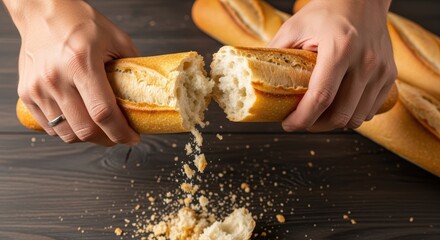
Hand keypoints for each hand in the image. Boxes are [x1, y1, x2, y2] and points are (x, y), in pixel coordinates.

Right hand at [6, 0, 139, 144]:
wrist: (43, 11)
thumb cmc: (80, 22)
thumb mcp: (116, 38)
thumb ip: (133, 67)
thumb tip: (149, 92)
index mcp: (81, 63)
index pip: (103, 113)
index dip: (121, 132)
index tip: (133, 137)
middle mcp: (56, 77)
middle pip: (85, 129)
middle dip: (108, 140)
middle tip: (119, 135)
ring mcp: (37, 87)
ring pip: (66, 133)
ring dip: (88, 137)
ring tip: (100, 129)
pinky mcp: (26, 93)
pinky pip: (49, 127)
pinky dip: (68, 130)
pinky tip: (80, 120)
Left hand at [268, 0, 396, 131]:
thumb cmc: (327, 11)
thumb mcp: (295, 26)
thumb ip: (276, 51)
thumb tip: (256, 76)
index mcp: (340, 48)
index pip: (321, 97)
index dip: (302, 118)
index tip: (288, 124)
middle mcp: (364, 61)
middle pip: (340, 114)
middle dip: (316, 126)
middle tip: (301, 121)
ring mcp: (381, 70)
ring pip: (357, 117)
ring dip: (334, 123)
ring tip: (318, 116)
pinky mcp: (389, 75)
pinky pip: (370, 110)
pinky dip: (352, 115)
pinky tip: (338, 107)